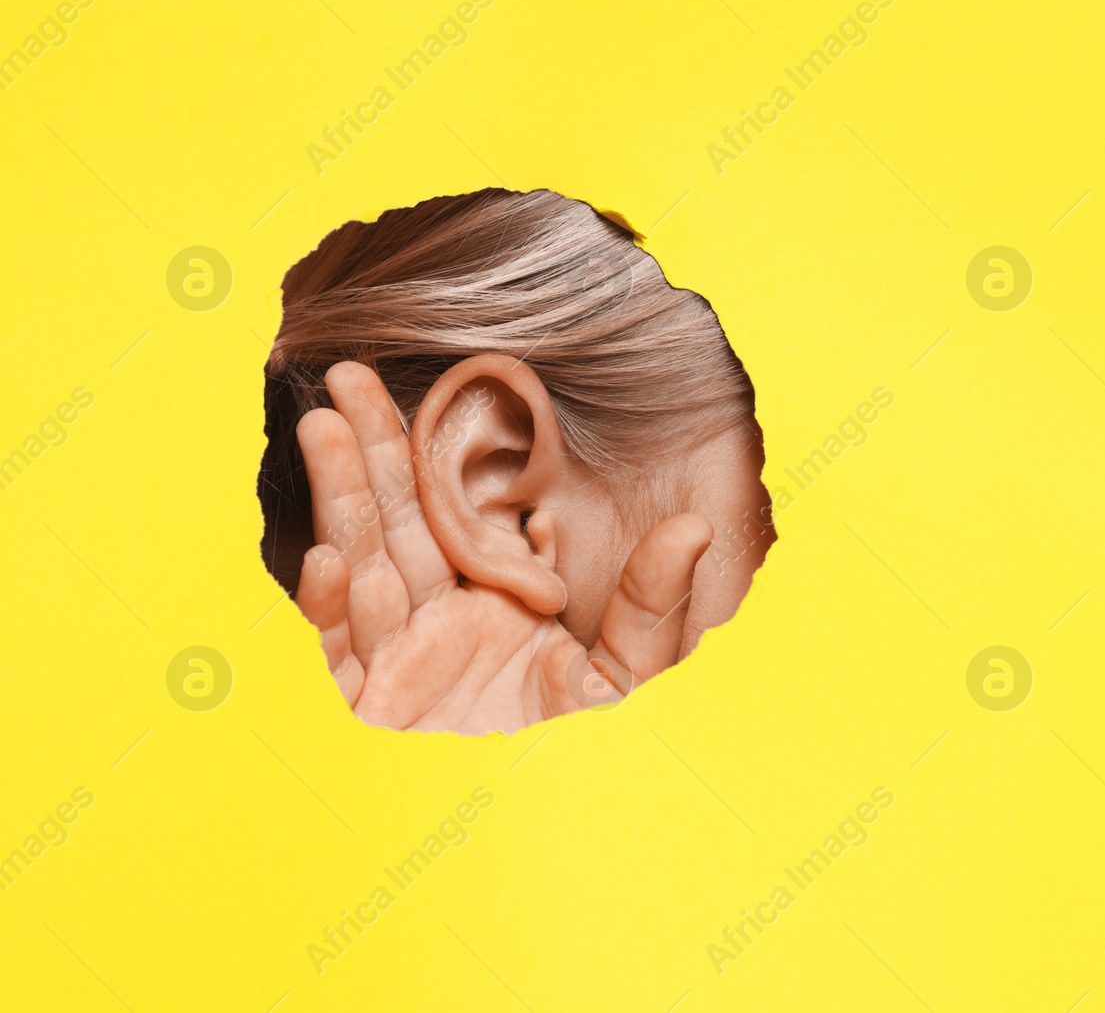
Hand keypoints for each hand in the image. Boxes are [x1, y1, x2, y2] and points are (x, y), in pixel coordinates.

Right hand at [291, 362, 711, 733]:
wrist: (541, 814)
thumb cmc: (581, 740)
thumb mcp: (628, 668)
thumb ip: (657, 602)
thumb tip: (695, 529)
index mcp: (493, 590)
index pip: (458, 510)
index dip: (437, 453)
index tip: (425, 393)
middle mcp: (439, 610)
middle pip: (398, 516)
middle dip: (371, 448)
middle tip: (348, 375)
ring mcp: (399, 651)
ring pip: (364, 560)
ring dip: (342, 496)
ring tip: (325, 427)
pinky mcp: (369, 697)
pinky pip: (341, 644)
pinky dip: (331, 604)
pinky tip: (330, 558)